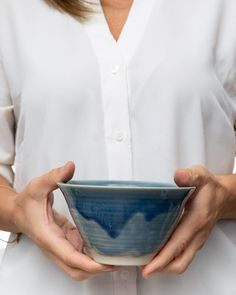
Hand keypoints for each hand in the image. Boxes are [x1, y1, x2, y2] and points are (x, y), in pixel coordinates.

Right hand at [12, 162, 116, 279]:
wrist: (17, 212)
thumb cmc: (25, 203)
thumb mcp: (37, 186)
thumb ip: (54, 177)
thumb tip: (70, 166)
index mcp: (48, 238)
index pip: (70, 258)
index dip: (89, 264)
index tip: (106, 263)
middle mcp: (55, 247)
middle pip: (77, 270)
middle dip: (97, 269)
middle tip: (118, 260)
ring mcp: (61, 246)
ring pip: (79, 264)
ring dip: (97, 263)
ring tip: (117, 253)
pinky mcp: (65, 241)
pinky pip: (80, 252)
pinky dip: (93, 252)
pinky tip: (105, 243)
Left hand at [142, 165, 226, 276]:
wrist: (222, 196)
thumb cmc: (209, 187)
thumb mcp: (200, 175)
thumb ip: (189, 175)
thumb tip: (179, 176)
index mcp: (196, 220)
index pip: (178, 244)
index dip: (161, 259)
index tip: (147, 268)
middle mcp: (197, 235)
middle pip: (179, 262)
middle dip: (159, 268)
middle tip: (140, 266)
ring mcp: (196, 240)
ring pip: (180, 263)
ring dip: (163, 267)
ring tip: (145, 262)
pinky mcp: (194, 241)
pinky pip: (182, 257)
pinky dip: (168, 260)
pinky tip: (156, 254)